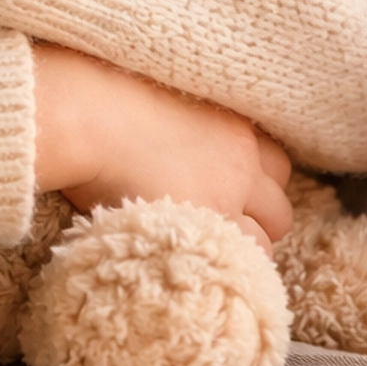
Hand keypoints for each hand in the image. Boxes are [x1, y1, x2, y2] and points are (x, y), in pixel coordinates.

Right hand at [32, 41, 292, 248]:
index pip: (274, 164)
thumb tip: (164, 141)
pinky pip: (243, 262)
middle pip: (280, 206)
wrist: (87, 114)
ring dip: (243, 250)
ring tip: (205, 257)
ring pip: (265, 242)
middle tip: (220, 232)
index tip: (230, 196)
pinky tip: (198, 269)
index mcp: (232, 124)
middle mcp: (242, 160)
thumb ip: (179, 126)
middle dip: (257, 222)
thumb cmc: (101, 96)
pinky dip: (227, 268)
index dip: (255, 185)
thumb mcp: (158, 101)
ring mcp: (228, 196)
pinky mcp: (209, 225)